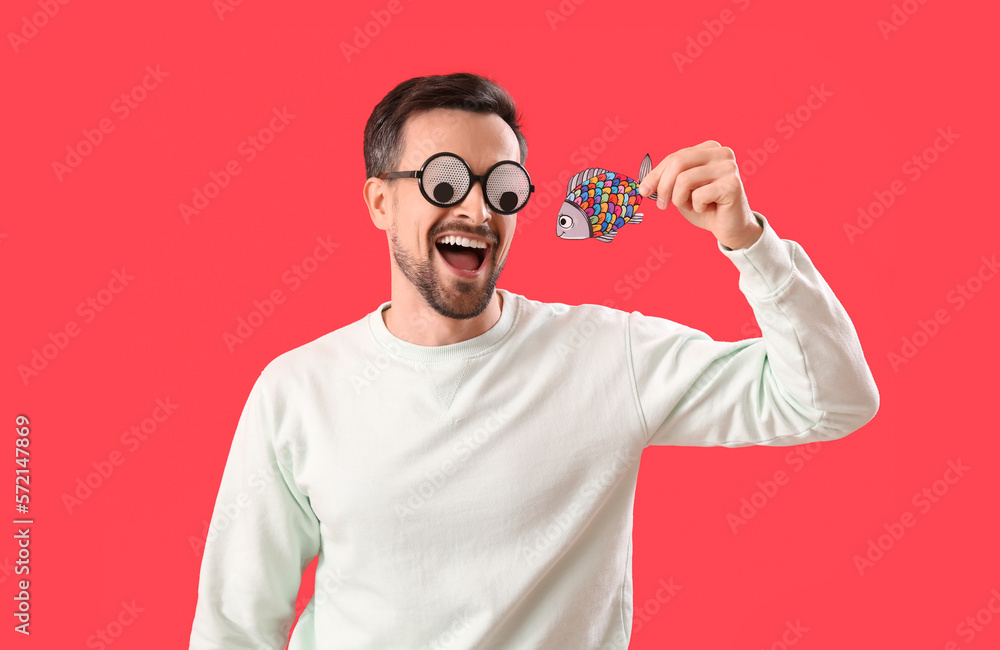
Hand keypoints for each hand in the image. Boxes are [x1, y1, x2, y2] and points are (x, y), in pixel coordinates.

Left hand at [637, 140, 760, 249]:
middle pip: (678, 162)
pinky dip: (696, 207)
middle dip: (663, 186)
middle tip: (661, 205)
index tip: (643, 191)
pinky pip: (699, 195)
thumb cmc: (705, 207)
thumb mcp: (682, 190)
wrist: (730, 228)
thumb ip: (668, 179)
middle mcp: (722, 153)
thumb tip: (643, 183)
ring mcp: (729, 167)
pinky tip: (707, 208)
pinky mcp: (733, 185)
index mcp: (709, 148)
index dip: (655, 174)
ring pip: (684, 179)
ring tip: (691, 206)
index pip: (675, 157)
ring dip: (680, 199)